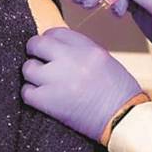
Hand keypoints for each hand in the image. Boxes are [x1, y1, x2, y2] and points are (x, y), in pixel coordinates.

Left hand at [21, 27, 143, 142]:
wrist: (124, 119)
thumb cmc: (120, 94)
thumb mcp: (104, 62)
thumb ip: (81, 52)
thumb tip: (58, 50)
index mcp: (88, 48)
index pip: (56, 32)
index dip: (49, 41)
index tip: (48, 50)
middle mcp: (71, 59)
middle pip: (36, 44)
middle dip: (35, 52)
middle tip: (38, 62)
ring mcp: (58, 79)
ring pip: (28, 68)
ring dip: (33, 75)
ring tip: (42, 83)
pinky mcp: (49, 101)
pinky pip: (26, 91)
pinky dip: (31, 94)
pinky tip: (40, 97)